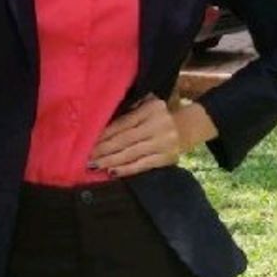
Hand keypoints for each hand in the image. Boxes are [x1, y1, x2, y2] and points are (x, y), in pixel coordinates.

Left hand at [88, 95, 217, 176]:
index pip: (123, 123)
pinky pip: (143, 165)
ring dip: (111, 161)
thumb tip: (100, 126)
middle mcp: (159, 125)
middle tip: (87, 157)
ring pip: (131, 154)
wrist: (188, 127)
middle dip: (104, 150)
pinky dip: (126, 169)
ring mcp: (164, 143)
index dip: (105, 134)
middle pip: (125, 140)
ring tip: (95, 165)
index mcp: (151, 109)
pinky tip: (112, 172)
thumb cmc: (159, 116)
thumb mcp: (148, 105)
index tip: (88, 142)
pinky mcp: (167, 158)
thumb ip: (129, 110)